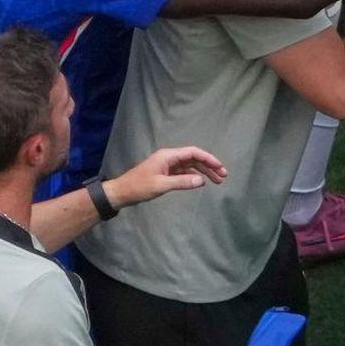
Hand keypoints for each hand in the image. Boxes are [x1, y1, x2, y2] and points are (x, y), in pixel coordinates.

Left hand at [104, 145, 226, 209]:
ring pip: (190, 166)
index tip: (220, 167)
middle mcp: (170, 158)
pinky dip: (194, 176)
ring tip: (217, 181)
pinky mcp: (165, 174)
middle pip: (194, 159)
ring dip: (203, 172)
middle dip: (209, 166)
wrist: (121, 193)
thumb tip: (202, 181)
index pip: (194, 153)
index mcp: (169, 155)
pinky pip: (184, 172)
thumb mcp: (161, 185)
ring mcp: (168, 165)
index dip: (208, 158)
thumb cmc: (139, 187)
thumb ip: (182, 182)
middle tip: (223, 176)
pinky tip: (201, 182)